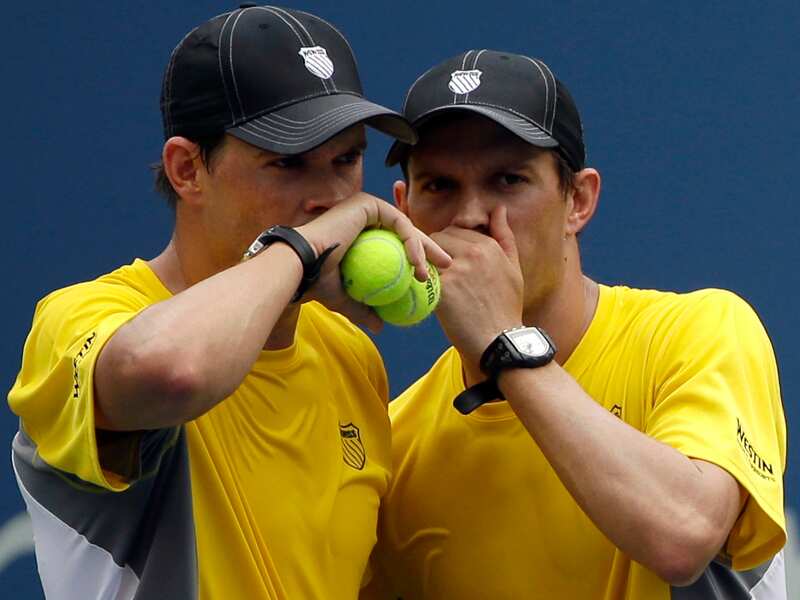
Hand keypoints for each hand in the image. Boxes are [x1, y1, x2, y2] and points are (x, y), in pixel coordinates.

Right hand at [296, 192, 451, 330]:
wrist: (300, 267)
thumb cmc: (317, 282)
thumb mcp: (346, 299)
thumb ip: (364, 309)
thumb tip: (380, 327)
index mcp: (360, 232)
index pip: (396, 243)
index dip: (418, 257)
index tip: (432, 275)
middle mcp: (363, 215)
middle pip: (406, 232)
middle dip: (430, 248)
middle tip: (448, 266)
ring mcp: (365, 206)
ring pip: (405, 227)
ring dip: (424, 249)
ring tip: (433, 272)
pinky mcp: (368, 203)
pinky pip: (399, 223)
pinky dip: (411, 242)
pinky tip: (418, 263)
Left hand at [433, 205, 523, 369]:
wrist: (499, 341)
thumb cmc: (506, 308)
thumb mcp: (513, 268)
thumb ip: (504, 236)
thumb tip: (498, 208)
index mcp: (488, 245)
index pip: (455, 230)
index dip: (448, 246)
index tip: (446, 262)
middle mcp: (473, 253)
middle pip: (438, 238)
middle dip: (433, 252)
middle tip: (434, 271)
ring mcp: (457, 269)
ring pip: (427, 253)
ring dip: (424, 264)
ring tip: (427, 280)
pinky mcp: (443, 288)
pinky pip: (422, 274)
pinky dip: (418, 281)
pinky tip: (420, 291)